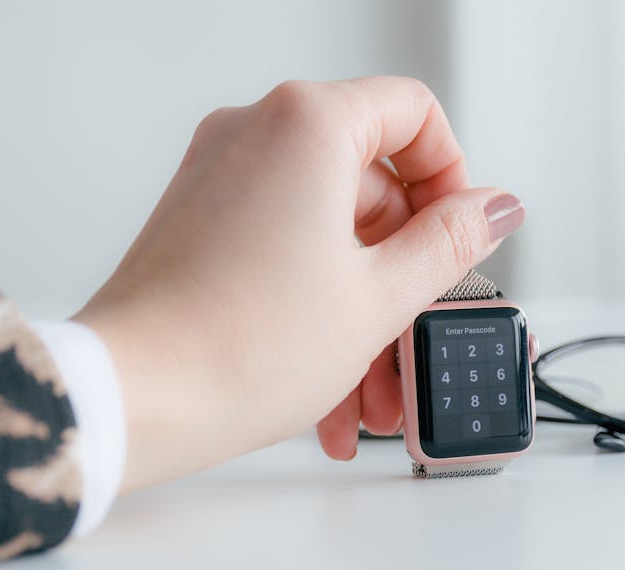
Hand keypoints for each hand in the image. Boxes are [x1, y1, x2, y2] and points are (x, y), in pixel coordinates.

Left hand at [73, 77, 525, 491]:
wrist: (131, 400)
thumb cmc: (237, 347)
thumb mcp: (378, 297)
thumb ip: (450, 242)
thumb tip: (493, 208)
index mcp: (306, 125)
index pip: (412, 113)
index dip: (451, 178)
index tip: (460, 237)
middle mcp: (256, 135)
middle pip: (369, 190)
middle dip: (402, 279)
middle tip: (414, 338)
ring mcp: (221, 180)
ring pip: (327, 236)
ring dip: (361, 314)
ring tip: (370, 394)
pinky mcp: (201, 225)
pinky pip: (283, 254)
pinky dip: (315, 309)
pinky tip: (331, 388)